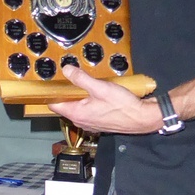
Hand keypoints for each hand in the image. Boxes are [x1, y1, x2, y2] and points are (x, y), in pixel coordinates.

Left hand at [48, 65, 162, 133]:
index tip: (54, 82)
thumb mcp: (100, 87)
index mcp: (77, 114)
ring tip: (88, 86)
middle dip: (67, 94)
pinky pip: (88, 112)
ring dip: (80, 98)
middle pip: (65, 106)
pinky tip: (98, 95)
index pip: (54, 105)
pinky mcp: (99, 124)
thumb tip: (66, 70)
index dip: (52, 93)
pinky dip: (89, 103)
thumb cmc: (122, 105)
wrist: (142, 119)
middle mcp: (81, 122)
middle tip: (74, 80)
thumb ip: (81, 78)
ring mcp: (90, 124)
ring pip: (78, 109)